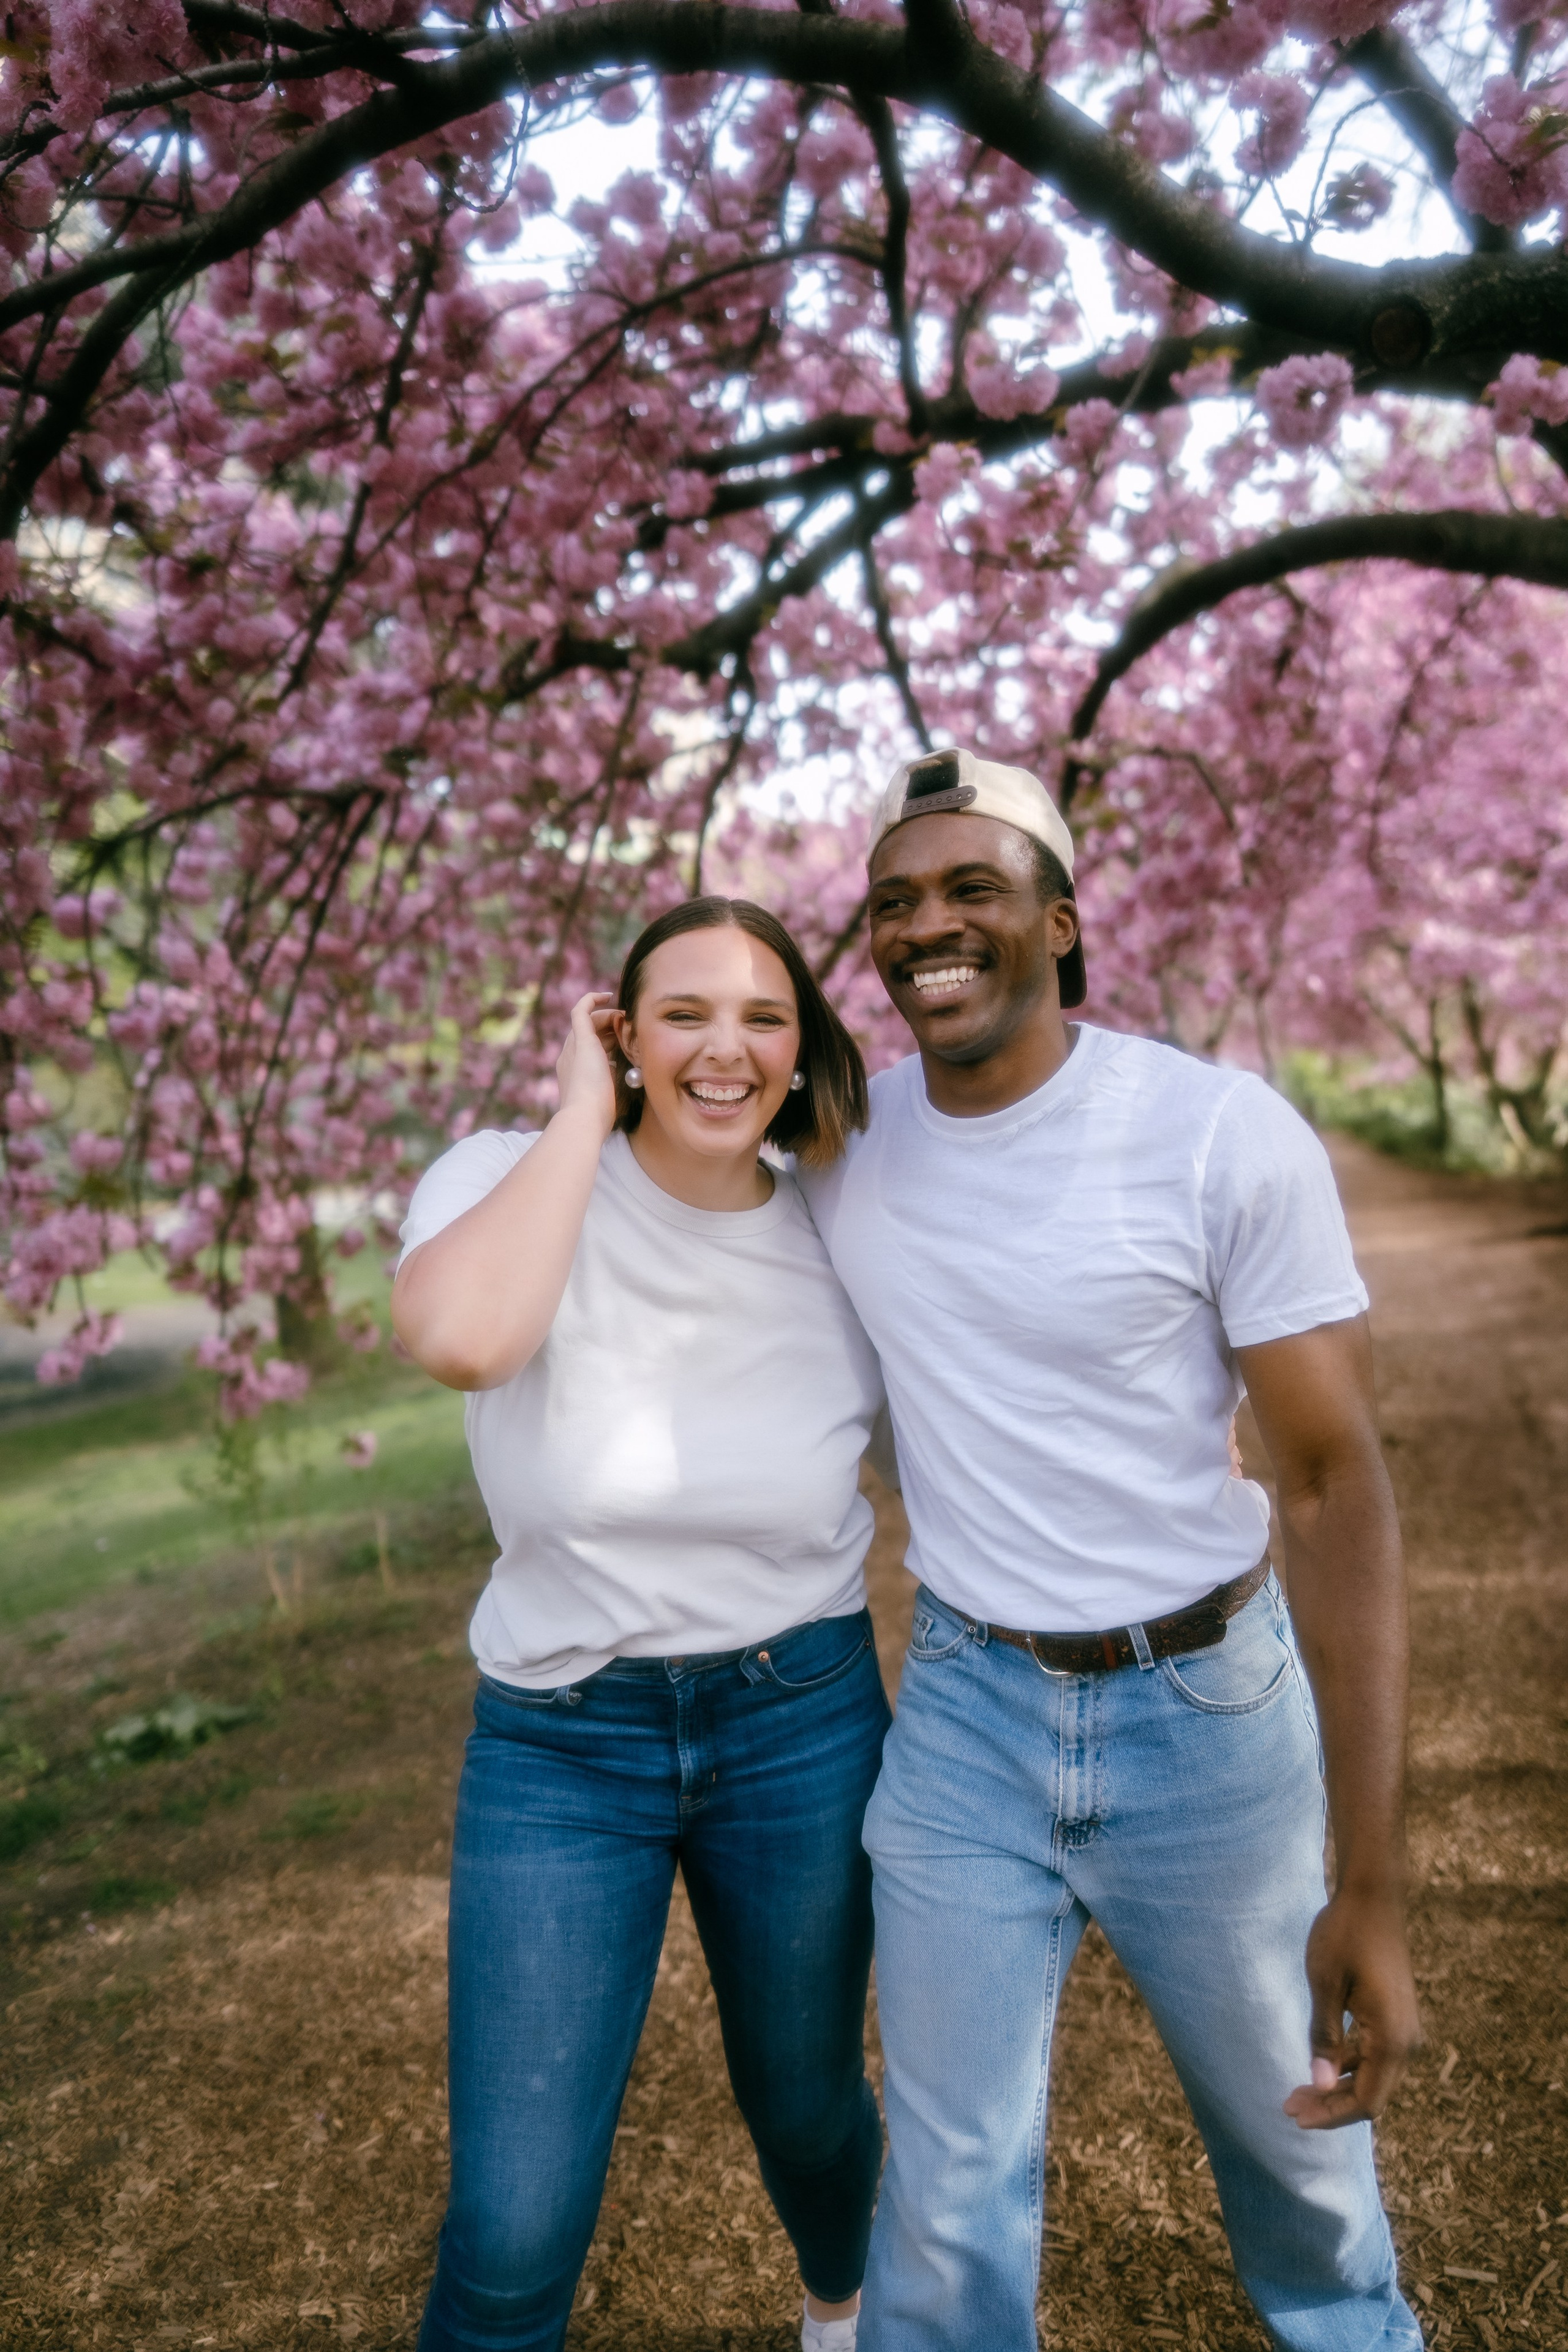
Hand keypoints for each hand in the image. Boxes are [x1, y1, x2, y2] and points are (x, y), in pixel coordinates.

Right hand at [555, 990, 618, 1138]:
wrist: (585, 1118)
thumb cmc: (601, 1115)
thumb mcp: (613, 1097)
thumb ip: (621, 1084)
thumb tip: (637, 1077)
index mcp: (575, 1073)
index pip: (592, 1050)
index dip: (609, 1043)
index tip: (625, 1043)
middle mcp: (570, 1058)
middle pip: (589, 1034)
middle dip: (610, 1029)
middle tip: (630, 1029)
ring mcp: (573, 1048)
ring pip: (588, 1022)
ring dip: (608, 1018)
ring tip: (627, 1019)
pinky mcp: (580, 1040)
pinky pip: (581, 1010)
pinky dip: (592, 1000)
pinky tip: (607, 996)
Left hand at [1283, 1886, 1420, 2129]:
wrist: (1372, 1896)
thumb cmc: (1344, 1934)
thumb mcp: (1325, 1984)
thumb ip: (1324, 2037)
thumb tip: (1319, 2085)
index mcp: (1392, 2038)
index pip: (1366, 2101)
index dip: (1331, 2115)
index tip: (1296, 2117)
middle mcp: (1406, 2041)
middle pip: (1370, 2094)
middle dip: (1330, 2105)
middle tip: (1289, 2105)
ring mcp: (1404, 2029)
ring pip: (1372, 2076)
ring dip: (1337, 2087)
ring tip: (1297, 2091)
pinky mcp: (1396, 2017)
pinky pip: (1374, 2055)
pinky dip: (1347, 2065)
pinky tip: (1320, 2063)